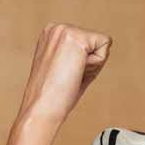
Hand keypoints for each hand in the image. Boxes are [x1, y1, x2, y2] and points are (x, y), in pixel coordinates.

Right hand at [0, 22, 113, 144]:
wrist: (40, 115)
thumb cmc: (51, 106)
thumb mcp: (62, 80)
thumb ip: (72, 66)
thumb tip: (68, 90)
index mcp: (49, 36)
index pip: (88, 46)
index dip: (85, 69)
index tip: (65, 85)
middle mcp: (53, 28)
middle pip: (97, 45)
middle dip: (90, 65)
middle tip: (68, 85)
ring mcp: (62, 31)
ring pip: (101, 47)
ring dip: (92, 68)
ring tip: (70, 83)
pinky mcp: (72, 37)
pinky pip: (104, 47)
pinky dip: (94, 66)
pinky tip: (74, 77)